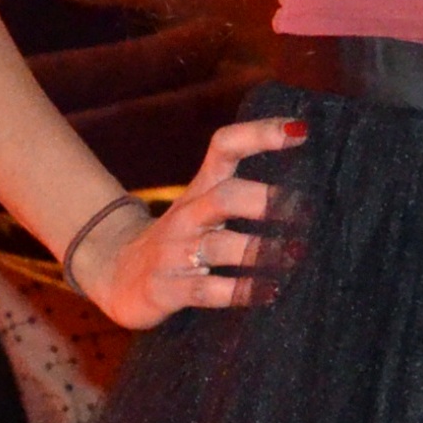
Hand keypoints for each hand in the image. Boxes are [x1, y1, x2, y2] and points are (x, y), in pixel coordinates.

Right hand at [71, 116, 302, 328]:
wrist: (115, 272)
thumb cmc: (180, 238)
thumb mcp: (204, 208)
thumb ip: (244, 195)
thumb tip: (308, 197)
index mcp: (201, 188)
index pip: (225, 146)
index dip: (260, 134)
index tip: (300, 131)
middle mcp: (188, 215)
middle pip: (225, 196)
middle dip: (264, 201)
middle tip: (305, 212)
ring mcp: (174, 251)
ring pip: (219, 245)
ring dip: (260, 250)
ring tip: (295, 254)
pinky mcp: (166, 288)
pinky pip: (206, 290)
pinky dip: (240, 291)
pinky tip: (269, 292)